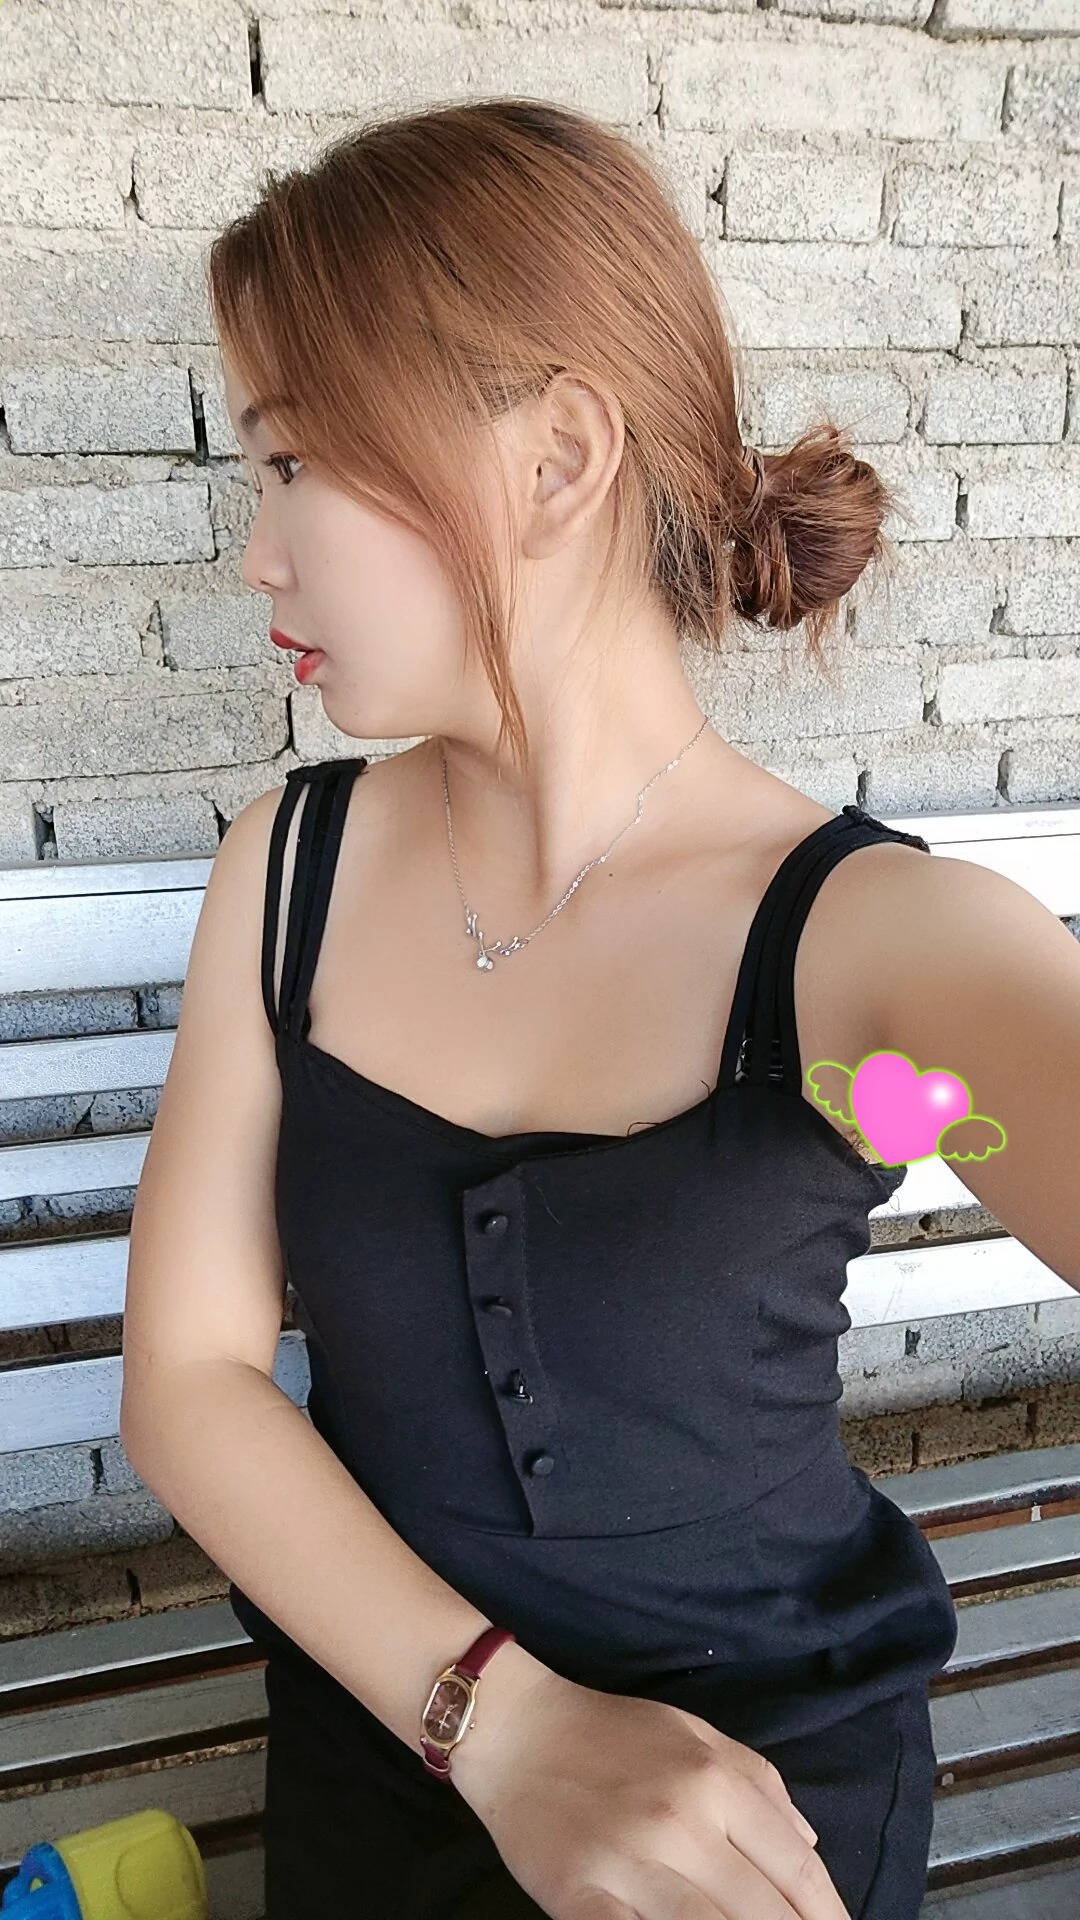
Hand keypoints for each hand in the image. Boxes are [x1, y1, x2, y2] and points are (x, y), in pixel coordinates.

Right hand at [454, 1670, 850, 1919]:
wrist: (518, 1730)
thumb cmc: (611, 1733)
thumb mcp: (694, 1735)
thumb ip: (759, 1784)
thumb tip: (808, 1847)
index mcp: (715, 1780)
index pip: (796, 1868)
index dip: (827, 1916)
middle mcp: (682, 1822)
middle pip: (763, 1913)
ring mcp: (631, 1863)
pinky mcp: (582, 1896)